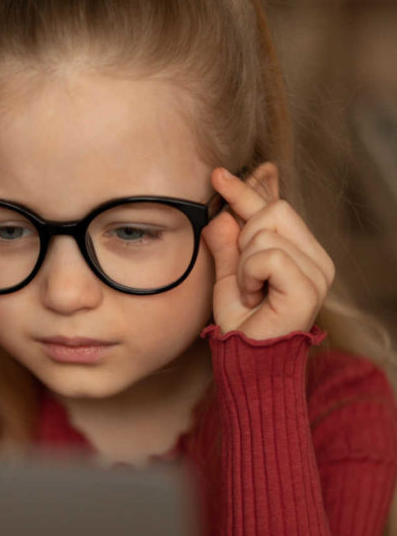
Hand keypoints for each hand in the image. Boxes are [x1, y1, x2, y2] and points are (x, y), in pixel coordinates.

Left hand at [201, 165, 334, 340]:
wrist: (248, 361)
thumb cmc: (241, 322)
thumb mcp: (226, 275)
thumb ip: (227, 242)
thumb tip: (220, 211)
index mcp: (300, 251)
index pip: (274, 207)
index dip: (247, 189)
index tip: (219, 174)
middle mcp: (315, 257)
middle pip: (273, 210)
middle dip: (243, 234)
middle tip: (242, 273)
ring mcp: (317, 271)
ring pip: (265, 232)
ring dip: (243, 262)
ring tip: (249, 290)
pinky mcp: (310, 286)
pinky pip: (266, 255)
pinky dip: (248, 274)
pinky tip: (253, 295)